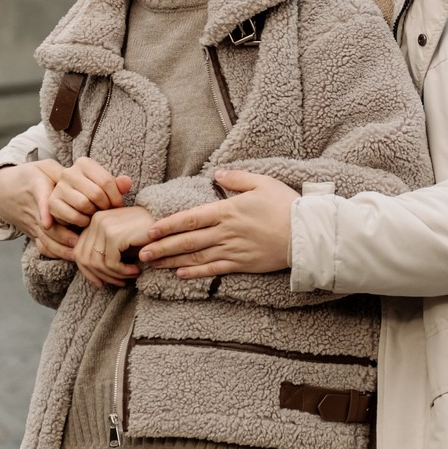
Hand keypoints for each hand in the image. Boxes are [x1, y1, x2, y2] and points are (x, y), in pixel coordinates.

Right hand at [0, 159, 79, 258]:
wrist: (5, 189)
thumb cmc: (32, 175)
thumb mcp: (45, 166)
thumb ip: (61, 172)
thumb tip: (81, 178)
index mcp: (37, 187)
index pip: (40, 198)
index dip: (43, 211)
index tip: (47, 223)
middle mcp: (33, 208)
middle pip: (44, 225)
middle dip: (60, 235)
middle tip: (77, 241)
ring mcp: (32, 223)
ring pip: (43, 239)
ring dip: (59, 247)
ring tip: (75, 252)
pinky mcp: (32, 232)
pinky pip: (41, 245)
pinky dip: (54, 253)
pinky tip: (69, 256)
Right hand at [47, 158, 133, 229]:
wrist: (70, 203)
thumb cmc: (93, 194)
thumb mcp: (106, 187)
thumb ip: (118, 185)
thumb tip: (127, 182)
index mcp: (84, 163)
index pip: (106, 180)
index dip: (116, 197)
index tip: (118, 205)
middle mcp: (68, 172)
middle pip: (96, 193)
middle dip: (106, 206)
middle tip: (107, 212)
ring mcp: (59, 187)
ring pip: (84, 204)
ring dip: (94, 214)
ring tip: (96, 214)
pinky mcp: (53, 203)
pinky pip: (73, 216)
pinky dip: (83, 222)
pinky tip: (85, 221)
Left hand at [74, 205, 153, 290]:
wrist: (167, 223)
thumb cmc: (144, 234)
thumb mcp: (119, 241)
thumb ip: (101, 250)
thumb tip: (86, 270)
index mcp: (94, 220)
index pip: (79, 252)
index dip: (88, 272)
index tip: (101, 283)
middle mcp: (96, 220)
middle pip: (85, 259)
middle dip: (101, 276)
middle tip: (119, 282)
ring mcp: (104, 226)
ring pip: (97, 264)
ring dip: (114, 276)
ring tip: (128, 277)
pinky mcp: (114, 235)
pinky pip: (111, 264)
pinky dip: (123, 272)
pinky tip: (135, 271)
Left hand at [138, 171, 298, 278]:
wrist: (306, 233)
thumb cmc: (285, 205)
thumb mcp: (262, 183)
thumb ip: (237, 178)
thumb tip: (217, 173)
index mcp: (228, 210)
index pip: (190, 218)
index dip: (168, 225)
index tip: (150, 229)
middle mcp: (226, 232)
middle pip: (187, 240)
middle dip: (162, 247)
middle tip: (141, 252)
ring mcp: (233, 250)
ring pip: (196, 257)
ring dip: (172, 261)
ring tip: (153, 265)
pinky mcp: (242, 264)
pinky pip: (214, 270)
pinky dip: (195, 273)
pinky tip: (180, 275)